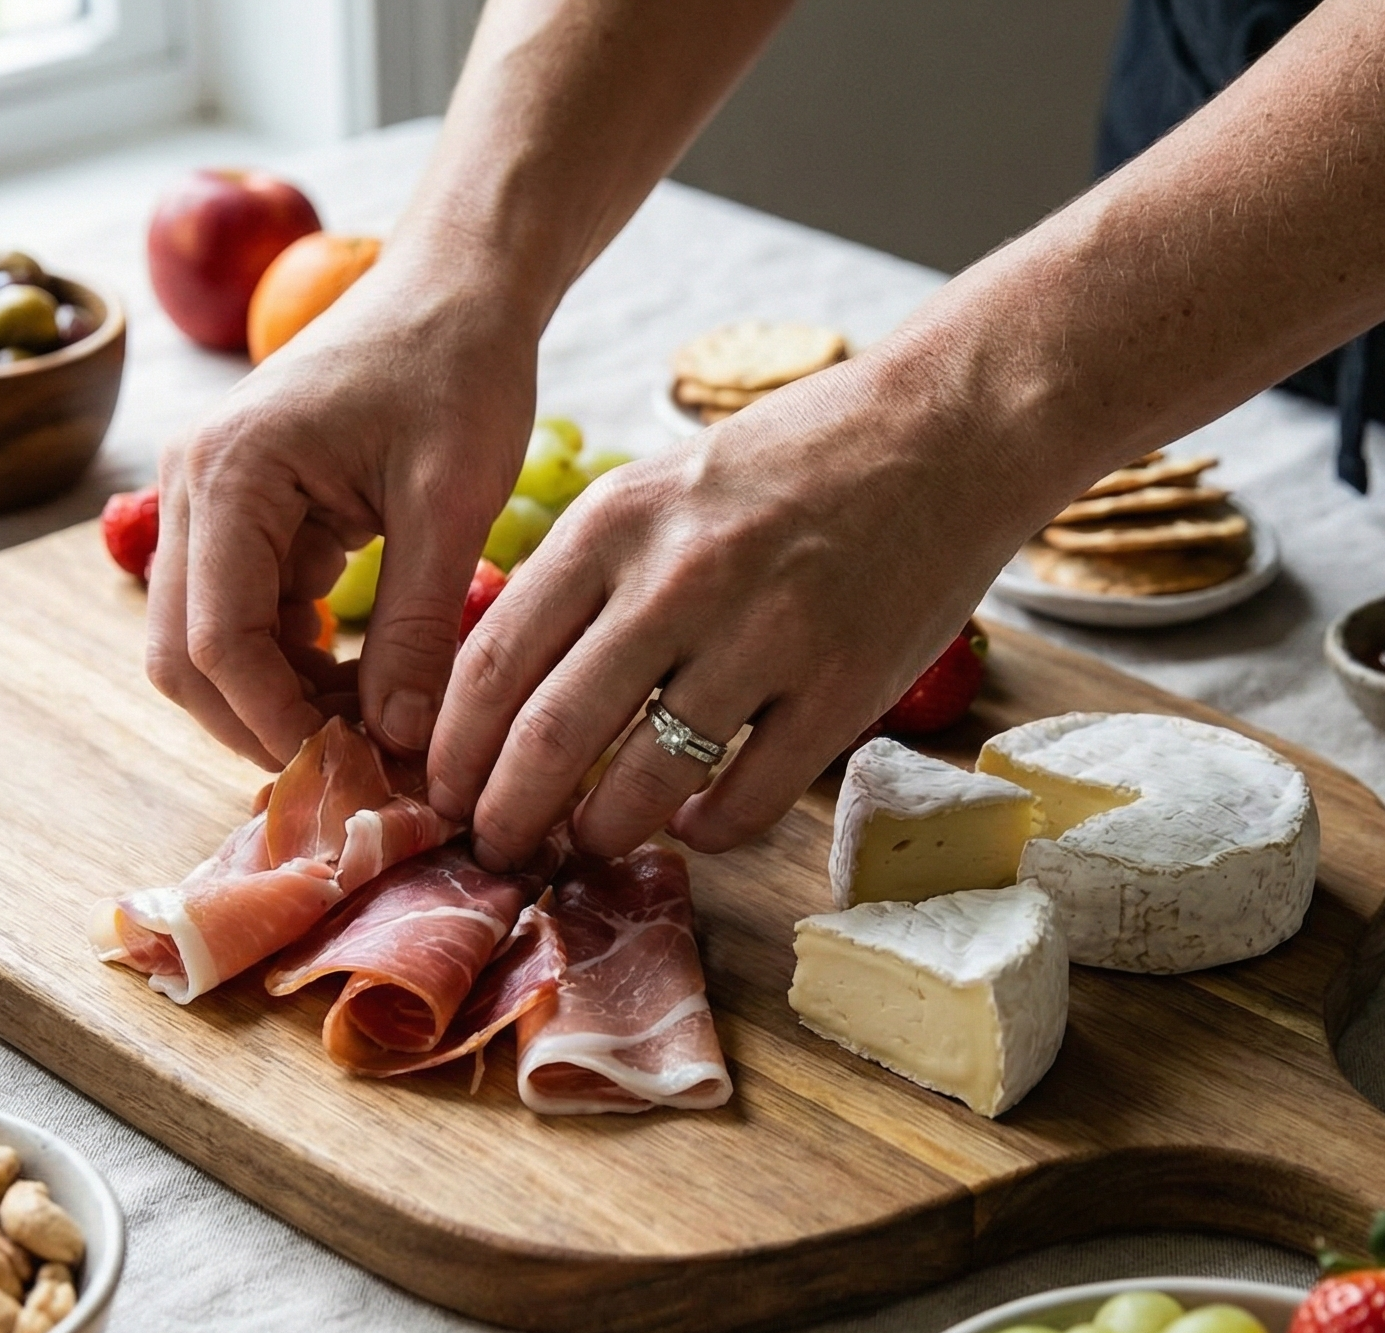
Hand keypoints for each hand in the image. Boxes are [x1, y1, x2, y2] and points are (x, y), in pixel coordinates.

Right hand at [147, 256, 539, 766]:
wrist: (455, 288)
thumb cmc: (459, 368)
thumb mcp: (452, 502)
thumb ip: (419, 625)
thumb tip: (397, 742)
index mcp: (232, 474)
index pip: (219, 640)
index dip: (277, 721)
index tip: (354, 772)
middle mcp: (194, 486)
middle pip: (184, 654)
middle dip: (261, 724)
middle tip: (355, 770)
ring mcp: (207, 498)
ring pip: (203, 643)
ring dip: (274, 699)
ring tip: (369, 730)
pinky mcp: (240, 511)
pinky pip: (240, 614)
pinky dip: (289, 663)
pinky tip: (362, 684)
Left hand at [427, 352, 1047, 865]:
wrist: (944, 431)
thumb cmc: (787, 464)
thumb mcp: (657, 488)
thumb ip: (583, 576)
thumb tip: (502, 691)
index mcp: (614, 522)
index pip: (492, 660)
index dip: (452, 748)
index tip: (440, 793)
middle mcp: (679, 578)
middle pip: (550, 734)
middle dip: (506, 814)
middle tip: (495, 848)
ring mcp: (766, 636)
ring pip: (645, 781)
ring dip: (602, 833)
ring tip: (589, 845)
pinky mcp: (843, 687)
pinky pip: (751, 797)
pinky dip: (710, 829)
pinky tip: (697, 825)